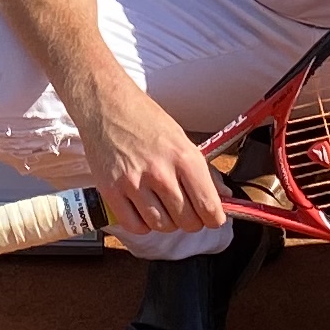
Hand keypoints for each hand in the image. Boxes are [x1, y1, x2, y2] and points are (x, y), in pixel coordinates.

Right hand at [73, 87, 228, 241]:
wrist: (105, 104)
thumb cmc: (143, 118)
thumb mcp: (180, 138)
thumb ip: (203, 171)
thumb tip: (224, 196)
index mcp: (184, 157)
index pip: (209, 206)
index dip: (214, 218)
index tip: (212, 218)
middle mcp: (160, 172)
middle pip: (187, 221)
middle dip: (191, 220)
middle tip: (185, 209)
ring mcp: (134, 183)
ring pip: (162, 226)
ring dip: (166, 222)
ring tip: (162, 206)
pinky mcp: (111, 191)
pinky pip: (135, 226)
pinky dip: (142, 224)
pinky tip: (142, 209)